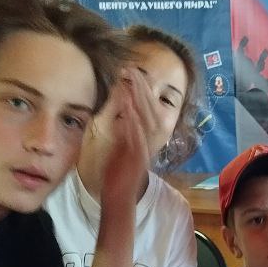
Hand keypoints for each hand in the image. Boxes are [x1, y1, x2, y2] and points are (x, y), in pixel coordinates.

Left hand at [100, 71, 157, 208]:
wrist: (119, 198)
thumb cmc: (116, 175)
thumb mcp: (120, 148)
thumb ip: (123, 131)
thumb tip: (121, 114)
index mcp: (145, 138)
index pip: (148, 109)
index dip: (143, 90)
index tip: (136, 72)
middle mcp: (148, 142)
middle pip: (150, 110)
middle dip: (143, 88)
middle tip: (134, 68)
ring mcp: (143, 150)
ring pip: (146, 120)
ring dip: (139, 99)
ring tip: (131, 80)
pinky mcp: (136, 158)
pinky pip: (136, 136)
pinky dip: (133, 120)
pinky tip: (127, 106)